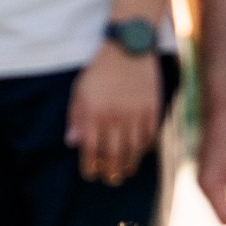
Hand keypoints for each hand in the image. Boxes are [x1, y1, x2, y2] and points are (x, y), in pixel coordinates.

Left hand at [67, 41, 162, 186]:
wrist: (128, 47)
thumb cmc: (100, 71)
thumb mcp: (81, 91)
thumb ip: (76, 117)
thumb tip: (73, 143)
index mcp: (94, 113)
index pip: (91, 150)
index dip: (90, 167)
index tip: (91, 174)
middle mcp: (114, 116)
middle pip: (113, 155)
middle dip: (111, 171)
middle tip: (110, 178)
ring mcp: (135, 114)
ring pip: (133, 150)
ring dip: (129, 165)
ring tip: (125, 171)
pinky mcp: (152, 109)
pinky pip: (149, 136)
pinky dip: (144, 149)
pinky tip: (139, 153)